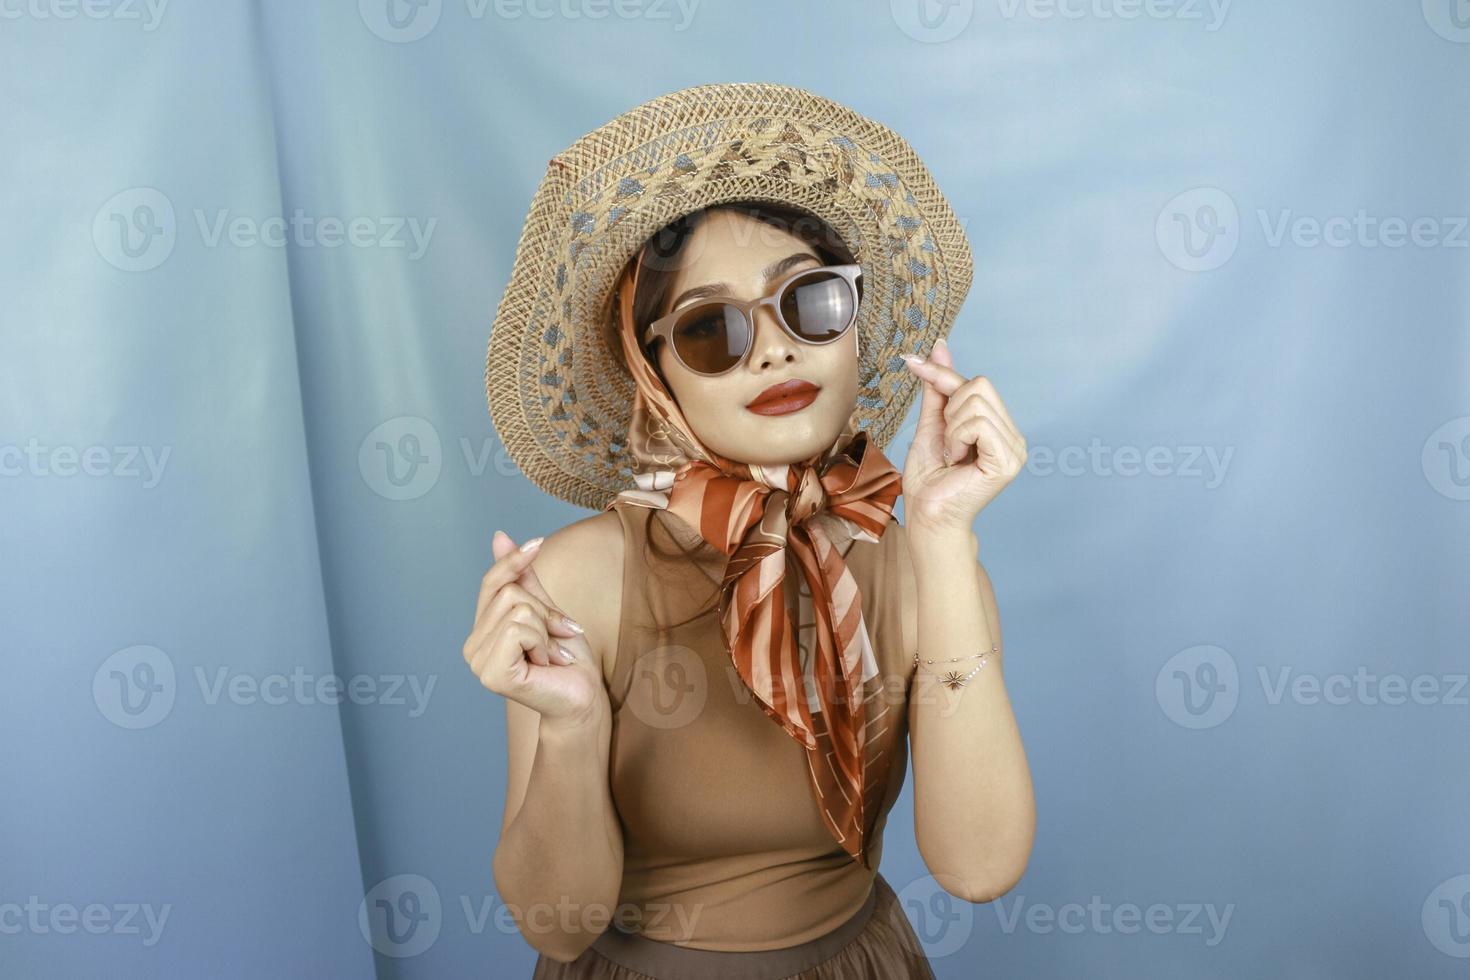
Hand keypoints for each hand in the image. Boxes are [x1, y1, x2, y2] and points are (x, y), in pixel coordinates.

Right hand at [461, 530, 608, 727]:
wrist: (583, 695)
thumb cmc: (566, 657)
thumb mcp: (545, 608)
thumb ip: (522, 578)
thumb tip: (500, 537)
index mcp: (481, 631)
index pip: (491, 583)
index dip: (513, 561)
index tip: (538, 542)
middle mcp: (472, 647)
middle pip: (509, 593)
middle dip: (544, 611)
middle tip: (557, 638)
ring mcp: (478, 663)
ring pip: (517, 609)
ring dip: (546, 630)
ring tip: (552, 654)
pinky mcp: (492, 674)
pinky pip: (518, 630)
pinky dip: (542, 642)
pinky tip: (546, 664)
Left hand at [900, 337, 1026, 534]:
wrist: (927, 515)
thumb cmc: (929, 478)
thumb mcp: (931, 423)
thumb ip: (939, 387)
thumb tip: (940, 346)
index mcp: (998, 426)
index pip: (974, 383)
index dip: (941, 373)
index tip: (910, 361)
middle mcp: (1012, 435)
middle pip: (979, 385)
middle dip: (950, 409)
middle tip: (946, 442)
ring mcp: (1014, 448)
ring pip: (976, 403)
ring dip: (951, 428)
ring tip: (951, 455)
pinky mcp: (1008, 461)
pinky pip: (979, 423)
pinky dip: (957, 438)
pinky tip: (956, 460)